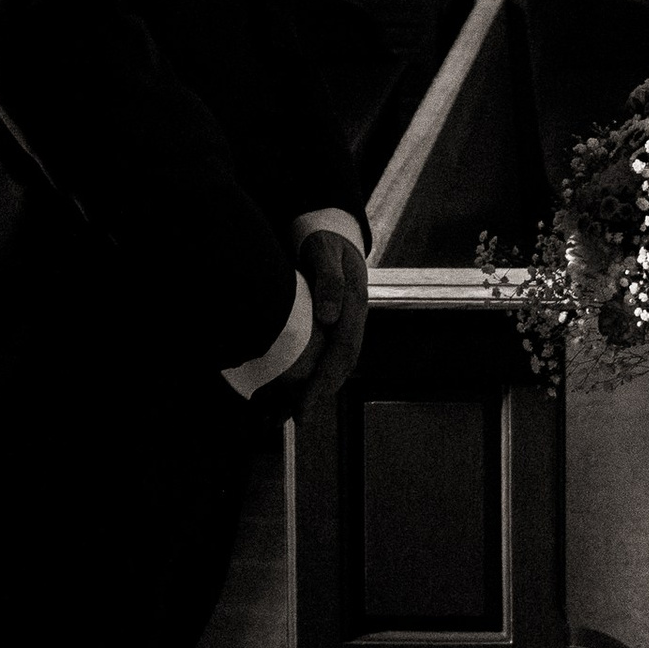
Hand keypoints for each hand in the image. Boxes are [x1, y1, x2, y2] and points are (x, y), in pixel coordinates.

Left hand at [296, 229, 368, 420]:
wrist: (332, 228)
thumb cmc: (323, 239)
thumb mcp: (324, 252)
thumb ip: (329, 281)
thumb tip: (329, 316)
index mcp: (353, 305)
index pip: (342, 352)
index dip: (323, 380)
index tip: (304, 403)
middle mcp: (354, 318)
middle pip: (342, 365)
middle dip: (320, 394)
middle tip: (298, 419)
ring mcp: (348, 322)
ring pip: (338, 364)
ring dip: (319, 390)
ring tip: (295, 413)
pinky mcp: (337, 324)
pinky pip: (330, 354)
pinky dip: (317, 375)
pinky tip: (298, 389)